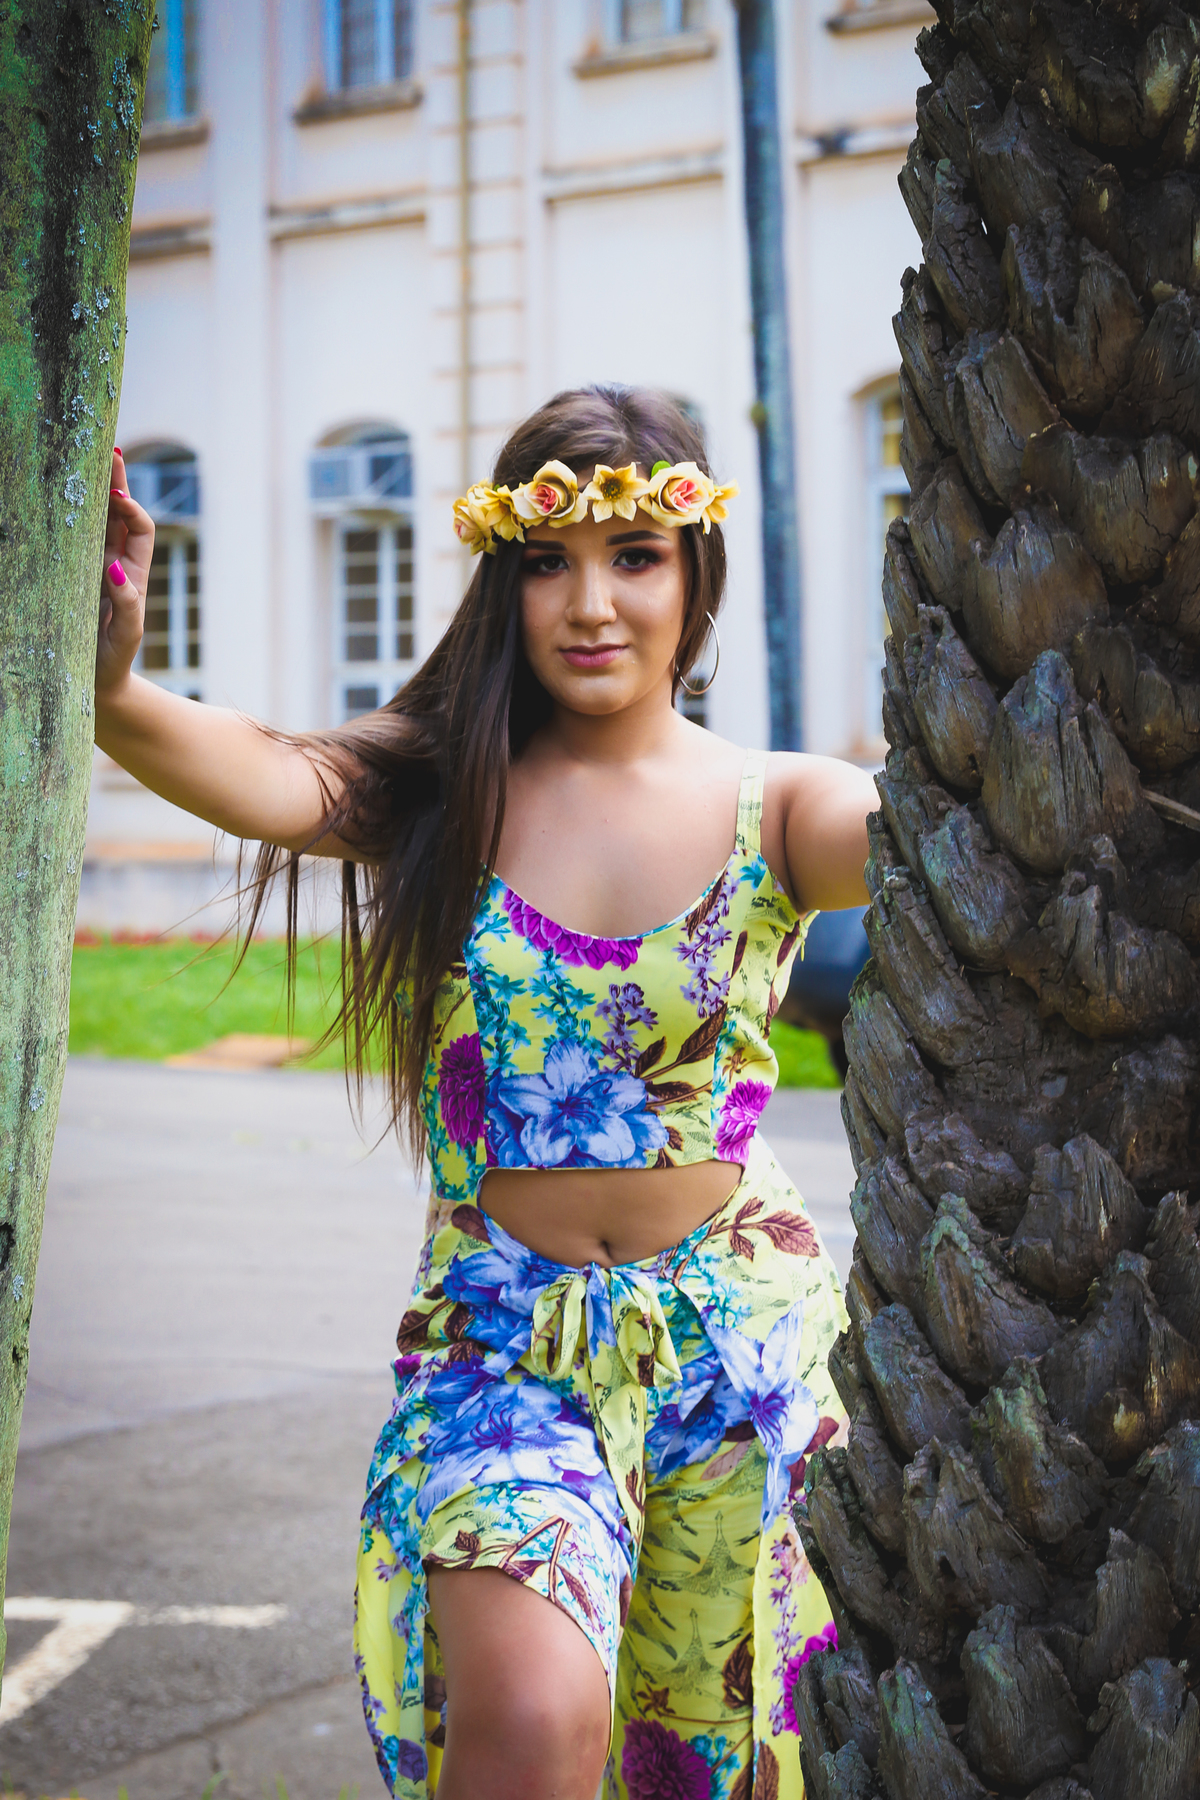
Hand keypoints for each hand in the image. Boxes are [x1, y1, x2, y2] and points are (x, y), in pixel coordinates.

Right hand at [97, 448, 154, 701]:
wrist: (96, 681)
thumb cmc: (114, 658)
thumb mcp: (127, 633)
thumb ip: (127, 602)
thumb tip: (115, 567)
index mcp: (133, 572)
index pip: (140, 527)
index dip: (132, 507)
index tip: (117, 494)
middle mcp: (115, 563)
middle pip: (119, 513)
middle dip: (115, 481)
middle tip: (108, 449)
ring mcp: (93, 567)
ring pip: (96, 521)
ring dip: (95, 491)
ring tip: (88, 459)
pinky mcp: (73, 575)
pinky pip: (74, 540)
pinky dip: (72, 516)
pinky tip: (61, 497)